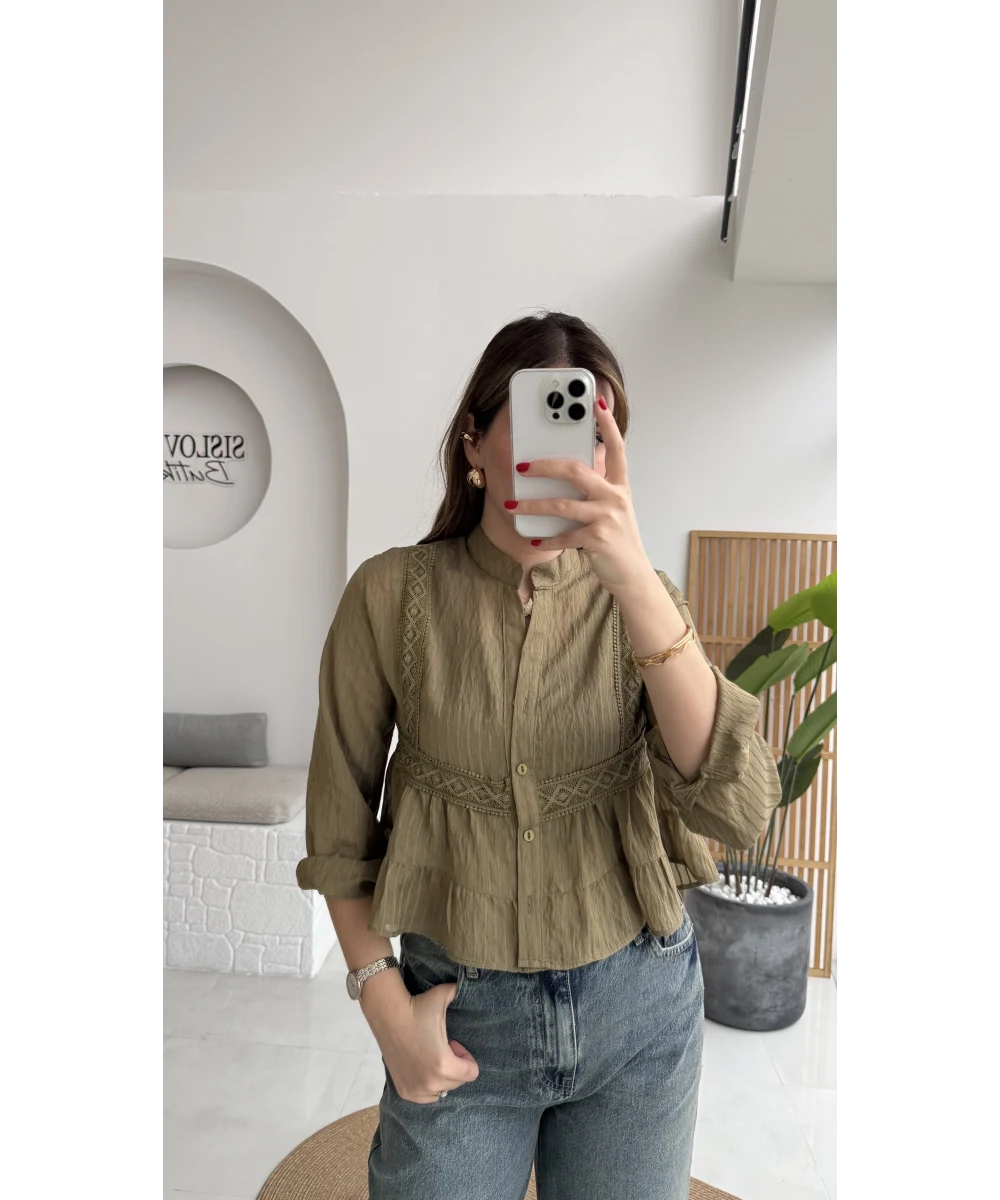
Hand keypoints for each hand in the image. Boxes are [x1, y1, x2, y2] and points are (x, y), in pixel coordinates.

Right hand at [368, 980, 478, 1103]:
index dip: (466, 1056)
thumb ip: (460, 990)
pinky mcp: (405, 1092)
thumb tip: (469, 980)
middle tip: (441, 1046)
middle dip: (454, 1065)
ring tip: (430, 1055)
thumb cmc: (418, 1007)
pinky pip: (426, 1097)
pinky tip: (420, 1065)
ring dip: (441, 1076)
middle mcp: (431, 1083)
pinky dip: (428, 1084)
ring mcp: (416, 1090)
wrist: (387, 1014)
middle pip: (457, 1082)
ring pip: (441, 1090)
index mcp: (444, 1065)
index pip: (472, 1073)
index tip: (453, 1043)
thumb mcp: (444, 996)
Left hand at [511, 396, 657, 595]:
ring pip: (563, 505)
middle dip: (546, 465)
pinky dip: (547, 538)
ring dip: (533, 505)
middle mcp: (615, 497)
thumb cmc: (616, 540)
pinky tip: (534, 538)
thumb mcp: (611, 509)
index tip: (596, 402)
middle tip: (522, 464)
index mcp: (619, 485)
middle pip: (577, 471)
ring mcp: (607, 517)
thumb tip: (562, 471)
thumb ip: (593, 489)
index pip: (616, 448)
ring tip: (513, 506)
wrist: (632, 576)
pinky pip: (565, 535)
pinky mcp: (598, 539)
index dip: (607, 424)